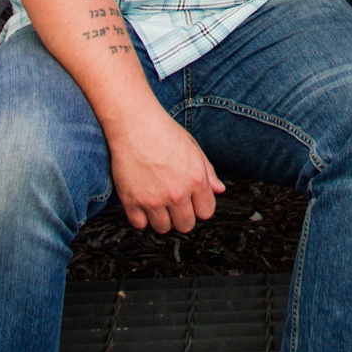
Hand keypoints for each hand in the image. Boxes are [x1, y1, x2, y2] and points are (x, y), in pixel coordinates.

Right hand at [107, 108, 225, 233]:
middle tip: (172, 202)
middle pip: (185, 225)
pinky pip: (139, 224)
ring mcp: (153, 199)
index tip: (190, 201)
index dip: (198, 207)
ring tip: (156, 202)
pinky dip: (140, 217)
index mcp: (196, 180)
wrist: (133, 123)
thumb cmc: (163, 131)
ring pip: (163, 228)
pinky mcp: (131, 200)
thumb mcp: (193, 148)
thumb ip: (208, 172)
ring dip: (160, 218)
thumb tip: (219, 190)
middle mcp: (177, 193)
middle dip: (181, 216)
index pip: (206, 213)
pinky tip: (140, 203)